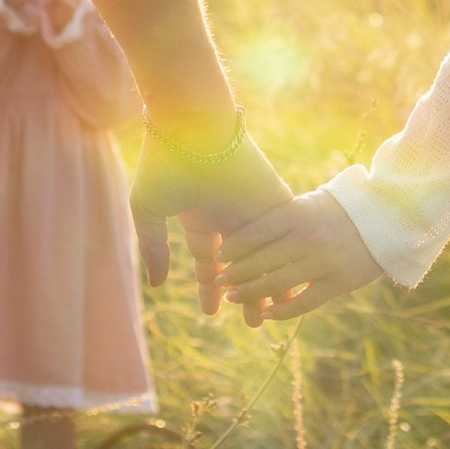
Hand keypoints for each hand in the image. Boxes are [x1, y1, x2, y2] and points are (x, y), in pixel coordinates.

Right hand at [131, 121, 291, 312]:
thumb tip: (158, 285)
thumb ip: (154, 248)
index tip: (213, 313)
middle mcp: (230, 215)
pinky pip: (287, 235)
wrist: (192, 125)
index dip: (210, 287)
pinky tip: (300, 281)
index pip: (209, 261)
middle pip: (244, 264)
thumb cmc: (165, 163)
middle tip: (255, 324)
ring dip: (274, 283)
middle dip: (248, 293)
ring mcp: (254, 208)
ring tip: (280, 314)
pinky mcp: (275, 198)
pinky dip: (292, 258)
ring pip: (268, 255)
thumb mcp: (149, 210)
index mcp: (201, 216)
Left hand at [219, 187, 385, 326]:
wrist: (390, 218)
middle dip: (236, 274)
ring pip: (278, 284)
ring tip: (233, 299)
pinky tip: (267, 315)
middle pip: (262, 261)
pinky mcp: (338, 283)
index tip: (218, 257)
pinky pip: (304, 303)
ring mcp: (323, 262)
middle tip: (219, 282)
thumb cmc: (345, 208)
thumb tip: (247, 235)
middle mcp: (308, 238)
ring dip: (252, 293)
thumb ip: (284, 218)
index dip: (234, 247)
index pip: (257, 232)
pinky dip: (283, 312)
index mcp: (299, 213)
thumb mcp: (313, 203)